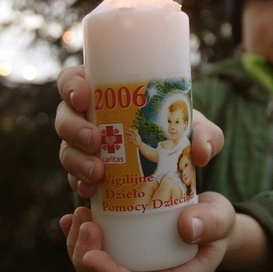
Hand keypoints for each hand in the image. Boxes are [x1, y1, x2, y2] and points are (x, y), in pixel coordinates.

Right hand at [55, 65, 223, 197]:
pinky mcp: (89, 174)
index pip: (73, 80)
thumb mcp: (199, 130)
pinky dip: (79, 183)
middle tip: (96, 141)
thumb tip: (200, 153)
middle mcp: (90, 118)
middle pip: (64, 117)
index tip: (84, 97)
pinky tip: (91, 191)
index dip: (71, 86)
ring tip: (97, 174)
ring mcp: (86, 148)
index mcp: (106, 93)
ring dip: (76, 160)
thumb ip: (207, 136)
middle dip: (74, 129)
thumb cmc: (183, 134)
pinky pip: (74, 178)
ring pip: (66, 149)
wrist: (180, 170)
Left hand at [59, 191, 235, 271]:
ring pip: (97, 269)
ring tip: (77, 215)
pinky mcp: (125, 251)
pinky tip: (72, 216)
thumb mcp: (222, 217)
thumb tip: (186, 228)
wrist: (212, 219)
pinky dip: (79, 236)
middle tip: (84, 222)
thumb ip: (212, 223)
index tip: (92, 255)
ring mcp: (135, 267)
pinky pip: (97, 251)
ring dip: (79, 246)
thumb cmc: (217, 220)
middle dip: (87, 259)